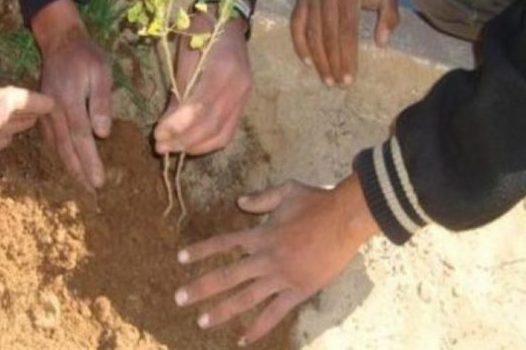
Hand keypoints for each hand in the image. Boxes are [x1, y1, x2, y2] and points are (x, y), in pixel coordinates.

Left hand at [0, 87, 53, 184]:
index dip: (32, 100)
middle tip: (55, 113)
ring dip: (18, 126)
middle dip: (30, 111)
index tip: (55, 102)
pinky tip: (10, 142)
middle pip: (8, 112)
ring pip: (0, 129)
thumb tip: (17, 100)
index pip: (10, 99)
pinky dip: (1, 143)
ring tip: (38, 124)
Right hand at [32, 0, 111, 190]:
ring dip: (68, 167)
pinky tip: (69, 165)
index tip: (98, 181)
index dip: (89, 162)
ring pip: (56, 146)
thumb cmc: (85, 56)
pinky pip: (51, 139)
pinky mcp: (44, 113)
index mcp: (67, 101)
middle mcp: (52, 111)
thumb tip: (102, 133)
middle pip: (65, 148)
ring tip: (81, 185)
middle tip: (91, 192)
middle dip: (78, 172)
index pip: (80, 139)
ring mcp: (45, 113)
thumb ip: (100, 102)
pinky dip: (60, 155)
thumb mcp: (101, 72)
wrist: (60, 42)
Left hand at [154, 11, 251, 154]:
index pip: (199, 107)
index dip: (177, 126)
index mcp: (222, 69)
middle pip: (211, 125)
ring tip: (173, 148)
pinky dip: (209, 143)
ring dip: (195, 146)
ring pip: (222, 134)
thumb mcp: (185, 56)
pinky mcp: (244, 104)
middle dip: (183, 140)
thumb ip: (178, 90)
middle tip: (161, 147)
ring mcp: (244, 97)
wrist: (228, 23)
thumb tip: (165, 124)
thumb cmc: (201, 33)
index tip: (157, 135)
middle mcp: (238, 86)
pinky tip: (191, 145)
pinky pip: (228, 132)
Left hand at [174, 174, 378, 345]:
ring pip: (246, 298)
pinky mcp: (298, 291)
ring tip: (202, 322)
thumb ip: (261, 199)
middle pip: (227, 276)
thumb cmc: (318, 202)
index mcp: (261, 235)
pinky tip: (243, 339)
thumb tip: (240, 202)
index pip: (223, 243)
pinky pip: (274, 313)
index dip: (201, 251)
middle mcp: (265, 258)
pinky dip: (258, 328)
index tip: (181, 258)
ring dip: (222, 311)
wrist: (346, 219)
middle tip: (179, 298)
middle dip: (201, 288)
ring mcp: (281, 277)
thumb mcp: (286, 191)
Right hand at [291, 0, 398, 86]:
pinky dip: (300, 46)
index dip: (347, 56)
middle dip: (332, 62)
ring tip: (326, 78)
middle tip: (336, 83)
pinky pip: (296, 26)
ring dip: (318, 59)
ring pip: (311, 33)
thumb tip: (381, 42)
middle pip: (327, 35)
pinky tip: (308, 63)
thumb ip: (390, 16)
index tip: (349, 78)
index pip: (347, 30)